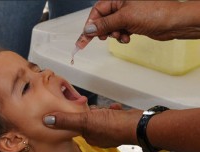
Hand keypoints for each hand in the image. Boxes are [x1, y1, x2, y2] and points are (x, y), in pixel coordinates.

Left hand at [43, 103, 141, 147]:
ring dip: (101, 110)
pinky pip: (112, 116)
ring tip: (104, 108)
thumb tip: (46, 120)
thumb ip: (65, 120)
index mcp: (89, 137)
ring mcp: (111, 131)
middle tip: (92, 106)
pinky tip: (115, 108)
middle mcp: (99, 136)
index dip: (75, 115)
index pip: (77, 125)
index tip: (75, 106)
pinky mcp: (120, 125)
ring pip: (100, 117)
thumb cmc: (110, 125)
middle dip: (90, 112)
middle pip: (89, 120)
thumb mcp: (84, 121)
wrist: (138, 125)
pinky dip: (112, 111)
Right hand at [84, 0, 199, 42]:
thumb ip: (104, 24)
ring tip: (121, 36)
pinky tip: (127, 38)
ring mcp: (127, 15)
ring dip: (114, 35)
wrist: (173, 22)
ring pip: (111, 27)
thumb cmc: (155, 12)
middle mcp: (122, 5)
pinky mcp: (132, 23)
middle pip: (103, 20)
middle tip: (101, 39)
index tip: (84, 37)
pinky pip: (120, 31)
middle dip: (103, 31)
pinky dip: (121, 37)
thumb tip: (89, 28)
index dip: (91, 24)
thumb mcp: (124, 18)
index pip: (97, 11)